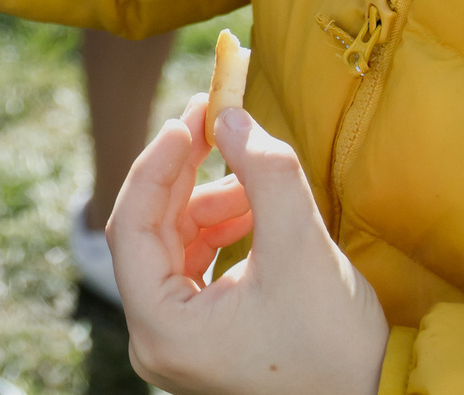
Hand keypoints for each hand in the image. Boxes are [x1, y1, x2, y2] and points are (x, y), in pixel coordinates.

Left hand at [111, 94, 390, 394]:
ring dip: (208, 200)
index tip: (190, 119)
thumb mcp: (301, 249)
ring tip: (254, 180)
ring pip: (172, 243)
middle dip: (185, 172)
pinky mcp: (199, 335)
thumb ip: (265, 174)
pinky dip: (218, 228)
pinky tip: (252, 209)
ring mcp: (175, 339)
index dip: (156, 164)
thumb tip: (231, 116)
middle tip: (216, 118)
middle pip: (150, 231)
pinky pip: (192, 264)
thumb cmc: (332, 348)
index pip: (131, 226)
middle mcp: (155, 338)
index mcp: (162, 329)